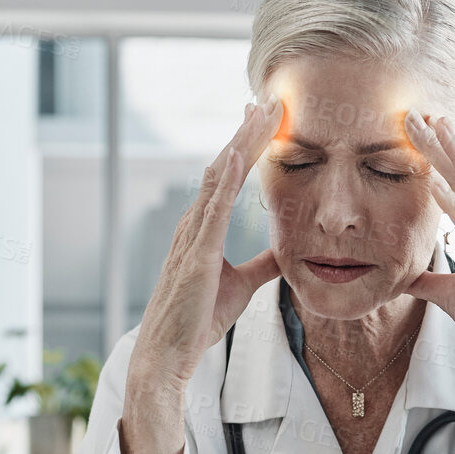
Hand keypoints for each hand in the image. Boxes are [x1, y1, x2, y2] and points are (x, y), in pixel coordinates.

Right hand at [130, 98, 283, 393]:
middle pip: (223, 165)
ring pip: (219, 177)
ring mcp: (192, 235)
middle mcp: (194, 223)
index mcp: (203, 228)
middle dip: (245, 132)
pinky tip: (238, 154)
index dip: (248, 146)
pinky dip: (225, 179)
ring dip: (240, 143)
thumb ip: (262, 264)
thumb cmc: (197, 320)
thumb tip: (286, 252)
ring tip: (260, 113)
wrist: (168, 353)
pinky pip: (212, 209)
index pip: (229, 176)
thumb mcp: (242, 286)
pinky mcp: (196, 254)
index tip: (266, 118)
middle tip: (266, 99)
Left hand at [400, 113, 454, 429]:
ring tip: (429, 131)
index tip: (422, 126)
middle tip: (417, 111)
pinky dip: (454, 204)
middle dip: (444, 142)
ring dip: (451, 159)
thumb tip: (402, 273)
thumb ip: (429, 279)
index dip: (444, 153)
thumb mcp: (452, 296)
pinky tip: (434, 185)